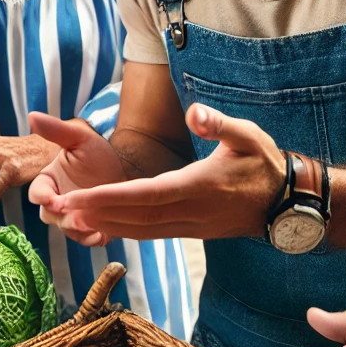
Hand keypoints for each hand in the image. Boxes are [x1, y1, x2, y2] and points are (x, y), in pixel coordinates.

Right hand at [27, 113, 127, 247]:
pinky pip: (85, 238)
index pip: (37, 193)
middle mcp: (57, 200)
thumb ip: (55, 130)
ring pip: (66, 228)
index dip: (43, 197)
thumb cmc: (99, 151)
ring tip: (90, 226)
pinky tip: (102, 236)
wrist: (127, 165)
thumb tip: (31, 116)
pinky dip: (91, 238)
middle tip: (74, 214)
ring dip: (76, 228)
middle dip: (59, 216)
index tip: (53, 198)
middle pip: (48, 215)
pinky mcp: (89, 226)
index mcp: (49, 181)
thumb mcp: (78, 138)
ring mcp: (72, 215)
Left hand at [55, 103, 283, 240]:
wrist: (285, 203)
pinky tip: (105, 225)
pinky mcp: (190, 231)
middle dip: (96, 212)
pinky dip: (124, 230)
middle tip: (60, 209)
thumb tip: (193, 112)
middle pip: (134, 216)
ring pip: (140, 230)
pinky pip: (150, 234)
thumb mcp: (247, 134)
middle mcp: (190, 211)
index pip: (146, 194)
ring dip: (105, 223)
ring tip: (73, 218)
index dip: (110, 197)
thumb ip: (218, 123)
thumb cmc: (264, 163)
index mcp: (199, 185)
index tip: (79, 196)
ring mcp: (189, 226)